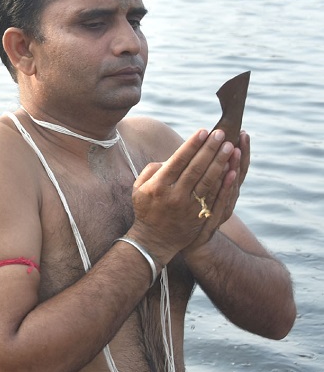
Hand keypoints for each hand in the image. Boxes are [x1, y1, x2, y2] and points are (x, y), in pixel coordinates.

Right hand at [127, 129, 237, 264]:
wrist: (154, 240)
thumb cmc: (146, 209)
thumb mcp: (139, 188)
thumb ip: (152, 170)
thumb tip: (170, 158)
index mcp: (159, 186)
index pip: (178, 161)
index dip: (192, 145)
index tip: (203, 131)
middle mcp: (174, 195)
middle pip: (196, 168)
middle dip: (209, 149)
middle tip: (221, 134)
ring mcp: (189, 207)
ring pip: (208, 181)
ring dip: (220, 162)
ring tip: (230, 146)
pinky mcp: (200, 216)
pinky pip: (215, 196)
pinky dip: (224, 182)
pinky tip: (232, 170)